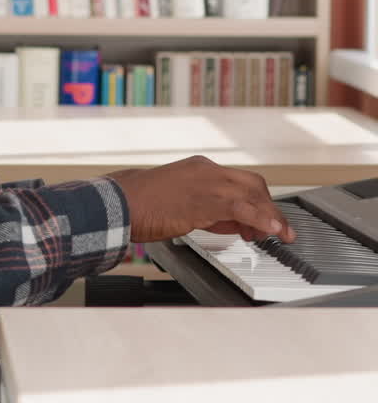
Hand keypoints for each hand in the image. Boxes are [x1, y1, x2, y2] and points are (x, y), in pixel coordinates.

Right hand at [106, 155, 295, 245]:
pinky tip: (272, 230)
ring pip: (253, 194)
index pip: (240, 181)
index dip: (257, 202)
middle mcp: (208, 170)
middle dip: (269, 207)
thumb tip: (231, 224)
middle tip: (277, 230)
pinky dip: (262, 218)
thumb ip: (208, 210)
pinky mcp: (206, 200)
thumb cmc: (143, 206)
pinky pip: (242, 208)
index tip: (263, 221)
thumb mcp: (181, 204)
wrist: (121, 202)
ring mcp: (208, 182)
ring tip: (282, 234)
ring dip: (271, 216)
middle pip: (253, 184)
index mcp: (200, 168)